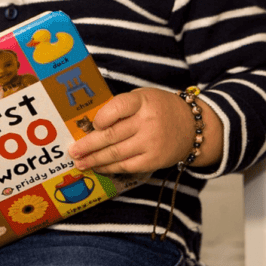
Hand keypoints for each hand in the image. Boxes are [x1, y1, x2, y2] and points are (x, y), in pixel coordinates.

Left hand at [67, 88, 222, 174]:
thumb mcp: (142, 97)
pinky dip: (109, 168)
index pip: (117, 108)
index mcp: (142, 101)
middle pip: (111, 135)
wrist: (192, 126)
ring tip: (79, 162)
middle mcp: (147, 122)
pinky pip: (126, 166)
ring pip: (116, 153)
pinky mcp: (153, 160)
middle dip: (88, 144)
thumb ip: (120, 107)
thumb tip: (89, 123)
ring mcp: (151, 143)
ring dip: (94, 159)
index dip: (101, 117)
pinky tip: (98, 167)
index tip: (92, 124)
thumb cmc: (159, 109)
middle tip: (73, 151)